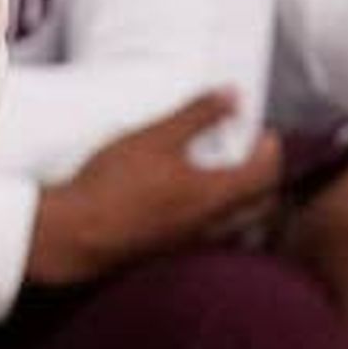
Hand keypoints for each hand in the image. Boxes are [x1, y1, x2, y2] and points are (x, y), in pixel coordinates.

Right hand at [28, 92, 286, 286]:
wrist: (75, 234)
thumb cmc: (115, 184)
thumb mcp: (156, 136)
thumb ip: (198, 115)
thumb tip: (233, 96)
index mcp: (214, 195)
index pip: (264, 174)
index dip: (272, 151)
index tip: (266, 133)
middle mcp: (211, 224)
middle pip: (260, 206)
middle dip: (266, 179)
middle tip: (256, 155)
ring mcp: (191, 243)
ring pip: (237, 224)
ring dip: (245, 201)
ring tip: (229, 176)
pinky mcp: (171, 252)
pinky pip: (212, 236)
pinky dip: (219, 216)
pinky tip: (194, 201)